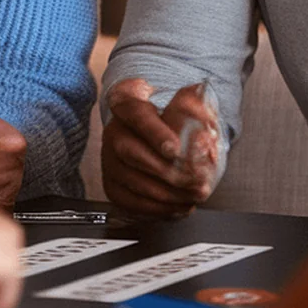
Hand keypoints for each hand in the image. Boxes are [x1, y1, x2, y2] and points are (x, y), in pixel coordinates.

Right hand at [101, 78, 218, 216]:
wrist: (164, 144)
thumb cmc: (175, 125)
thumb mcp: (188, 107)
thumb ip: (194, 105)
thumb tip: (198, 98)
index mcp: (128, 103)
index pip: (135, 113)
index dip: (154, 132)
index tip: (176, 150)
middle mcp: (114, 130)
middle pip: (128, 150)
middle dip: (165, 171)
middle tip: (197, 182)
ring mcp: (109, 158)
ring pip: (130, 179)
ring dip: (167, 194)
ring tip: (194, 196)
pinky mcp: (112, 184)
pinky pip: (130, 201)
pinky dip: (158, 208)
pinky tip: (179, 205)